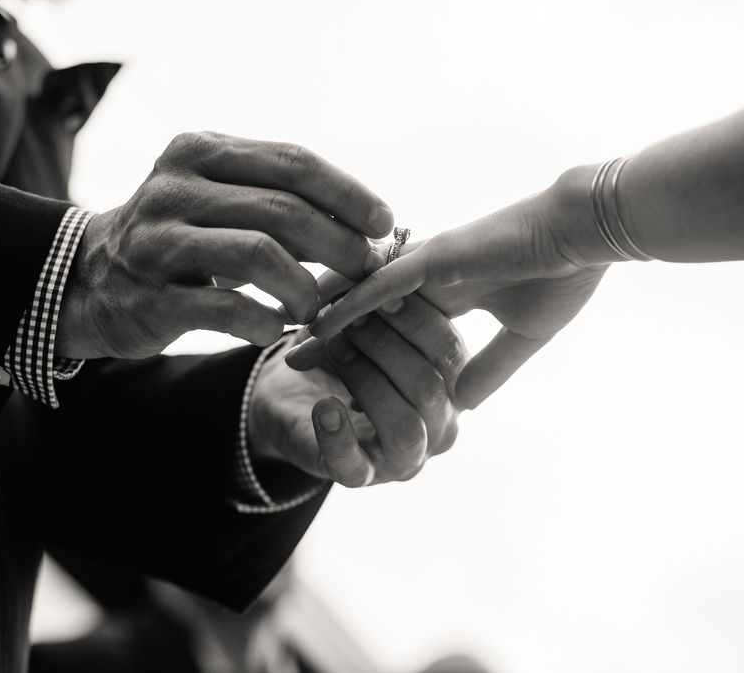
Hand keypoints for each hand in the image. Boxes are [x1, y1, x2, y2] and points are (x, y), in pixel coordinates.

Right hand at [56, 131, 393, 358]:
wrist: (85, 279)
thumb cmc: (179, 237)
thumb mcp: (220, 200)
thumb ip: (279, 200)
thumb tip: (366, 224)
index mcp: (201, 151)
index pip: (293, 162)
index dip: (347, 193)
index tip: (384, 223)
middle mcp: (175, 187)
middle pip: (282, 208)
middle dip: (338, 243)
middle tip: (365, 271)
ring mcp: (158, 241)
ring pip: (257, 254)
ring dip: (305, 286)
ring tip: (319, 308)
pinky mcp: (149, 297)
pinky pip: (226, 308)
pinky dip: (266, 321)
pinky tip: (279, 329)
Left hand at [250, 293, 465, 486]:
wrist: (292, 400)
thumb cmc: (342, 354)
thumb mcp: (368, 323)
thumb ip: (384, 303)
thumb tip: (383, 268)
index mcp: (451, 383)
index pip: (451, 352)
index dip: (418, 317)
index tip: (383, 286)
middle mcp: (439, 425)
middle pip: (431, 387)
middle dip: (388, 344)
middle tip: (352, 316)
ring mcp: (405, 456)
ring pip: (404, 424)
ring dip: (366, 379)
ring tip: (335, 348)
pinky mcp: (360, 475)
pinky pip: (353, 465)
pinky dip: (336, 436)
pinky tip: (323, 407)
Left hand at [309, 165, 608, 407]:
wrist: (586, 232)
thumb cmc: (565, 274)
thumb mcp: (524, 335)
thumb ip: (492, 367)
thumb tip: (464, 402)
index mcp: (452, 289)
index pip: (395, 318)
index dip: (365, 339)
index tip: (335, 365)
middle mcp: (430, 274)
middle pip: (365, 305)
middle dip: (328, 331)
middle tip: (288, 354)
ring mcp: (428, 263)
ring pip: (361, 292)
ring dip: (324, 319)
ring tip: (285, 344)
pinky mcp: (434, 258)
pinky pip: (379, 285)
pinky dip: (346, 306)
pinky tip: (315, 325)